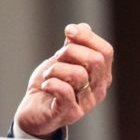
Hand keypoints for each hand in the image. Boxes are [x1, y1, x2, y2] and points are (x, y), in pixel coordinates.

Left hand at [15, 23, 112, 138]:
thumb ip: (73, 46)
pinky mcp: (69, 113)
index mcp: (100, 75)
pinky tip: (45, 85)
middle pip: (95, 60)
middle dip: (70, 52)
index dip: (86, 37)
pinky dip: (51, 83)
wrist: (33, 112)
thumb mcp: (61, 62)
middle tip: (57, 58)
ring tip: (48, 75)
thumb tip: (84, 26)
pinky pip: (65, 92)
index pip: (105, 51)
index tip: (68, 31)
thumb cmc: (49, 86)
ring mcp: (86, 103)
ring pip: (78, 74)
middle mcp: (98, 89)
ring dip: (56, 69)